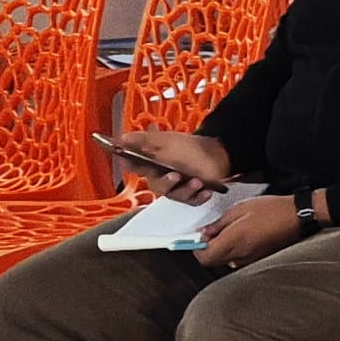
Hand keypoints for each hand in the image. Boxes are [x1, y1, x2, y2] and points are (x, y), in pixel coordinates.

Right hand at [113, 130, 228, 199]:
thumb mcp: (165, 141)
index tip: (140, 165)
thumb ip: (143, 140)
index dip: (134, 166)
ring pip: (175, 195)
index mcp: (151, 163)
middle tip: (176, 176)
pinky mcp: (191, 195)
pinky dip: (199, 197)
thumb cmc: (189, 147)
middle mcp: (161, 178)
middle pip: (157, 186)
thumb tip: (122, 138)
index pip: (135, 166)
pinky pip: (191, 201)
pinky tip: (206, 191)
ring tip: (197, 181)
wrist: (217, 152)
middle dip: (166, 183)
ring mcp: (176, 188)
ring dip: (186, 189)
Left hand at [194, 193, 303, 270]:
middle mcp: (240, 254)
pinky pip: (238, 258)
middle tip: (212, 233)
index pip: (204, 257)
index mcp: (234, 240)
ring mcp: (250, 258)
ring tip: (229, 232)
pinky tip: (242, 236)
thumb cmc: (271, 210)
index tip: (196, 238)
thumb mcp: (239, 209)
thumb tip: (204, 233)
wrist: (297, 216)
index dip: (196, 248)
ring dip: (221, 249)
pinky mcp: (258, 258)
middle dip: (208, 249)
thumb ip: (219, 224)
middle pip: (213, 261)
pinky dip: (234, 250)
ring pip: (225, 260)